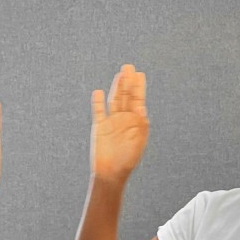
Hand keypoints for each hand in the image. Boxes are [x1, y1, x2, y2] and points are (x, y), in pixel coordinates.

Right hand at [90, 64, 148, 181]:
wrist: (112, 172)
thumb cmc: (128, 159)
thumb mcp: (138, 140)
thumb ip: (140, 124)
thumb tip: (141, 108)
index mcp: (136, 121)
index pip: (137, 99)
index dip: (139, 86)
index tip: (140, 74)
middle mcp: (124, 119)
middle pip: (126, 96)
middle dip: (128, 81)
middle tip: (129, 66)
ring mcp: (111, 121)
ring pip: (114, 100)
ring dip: (117, 86)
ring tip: (120, 73)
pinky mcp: (99, 127)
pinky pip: (98, 112)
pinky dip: (98, 102)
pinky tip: (98, 92)